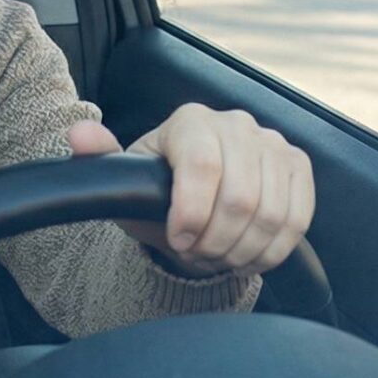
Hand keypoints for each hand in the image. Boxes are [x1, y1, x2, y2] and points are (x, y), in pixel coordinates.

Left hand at [67, 105, 314, 277]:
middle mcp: (236, 123)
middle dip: (216, 242)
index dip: (191, 216)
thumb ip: (100, 161)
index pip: (202, 167)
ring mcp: (272, 143)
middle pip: (241, 198)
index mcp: (191, 122)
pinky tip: (248, 255)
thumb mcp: (123, 183)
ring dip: (243, 250)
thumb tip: (79, 135)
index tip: (176, 240)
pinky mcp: (298, 166)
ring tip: (219, 255)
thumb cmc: (155, 192)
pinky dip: (272, 249)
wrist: (195, 197)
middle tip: (197, 254)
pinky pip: (298, 218)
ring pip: (272, 213)